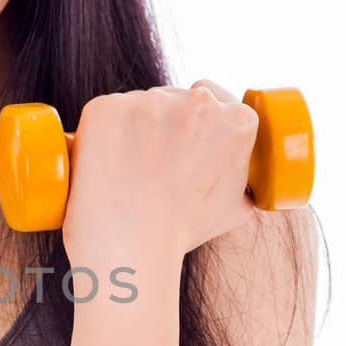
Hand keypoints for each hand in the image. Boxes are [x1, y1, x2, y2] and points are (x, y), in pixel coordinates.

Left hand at [62, 79, 259, 263]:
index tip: (181, 140)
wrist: (132, 248)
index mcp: (238, 120)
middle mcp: (198, 102)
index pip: (213, 100)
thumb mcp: (234, 208)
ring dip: (131, 127)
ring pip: (138, 105)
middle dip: (163, 123)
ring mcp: (149, 101)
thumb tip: (244, 180)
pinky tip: (104, 162)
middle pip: (175, 98)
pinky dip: (101, 133)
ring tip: (126, 170)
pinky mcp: (107, 107)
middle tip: (150, 163)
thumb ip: (243, 180)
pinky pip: (105, 112)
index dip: (195, 121)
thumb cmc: (181, 233)